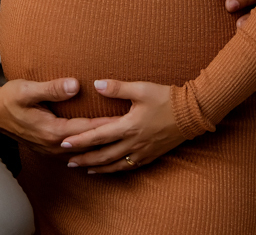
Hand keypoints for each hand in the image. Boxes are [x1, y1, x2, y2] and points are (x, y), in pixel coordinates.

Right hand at [0, 77, 117, 155]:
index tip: (125, 120)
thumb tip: (75, 85)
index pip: (86, 129)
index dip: (106, 124)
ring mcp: (50, 150)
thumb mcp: (28, 89)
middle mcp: (53, 145)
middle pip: (87, 145)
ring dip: (99, 148)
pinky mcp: (48, 148)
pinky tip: (96, 149)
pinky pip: (73, 153)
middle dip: (108, 139)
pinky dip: (87, 151)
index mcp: (52, 131)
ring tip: (120, 144)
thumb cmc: (10, 98)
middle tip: (130, 134)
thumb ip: (52, 88)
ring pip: (81, 152)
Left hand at [58, 80, 185, 172]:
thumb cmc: (165, 98)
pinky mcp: (150, 155)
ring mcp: (142, 151)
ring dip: (98, 167)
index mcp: (128, 126)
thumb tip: (96, 84)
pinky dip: (115, 170)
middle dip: (84, 158)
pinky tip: (109, 170)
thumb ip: (117, 88)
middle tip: (67, 161)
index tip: (64, 143)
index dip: (80, 140)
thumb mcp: (140, 89)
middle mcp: (133, 143)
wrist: (191, 113)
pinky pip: (128, 167)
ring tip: (83, 168)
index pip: (98, 135)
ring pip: (115, 164)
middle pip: (103, 155)